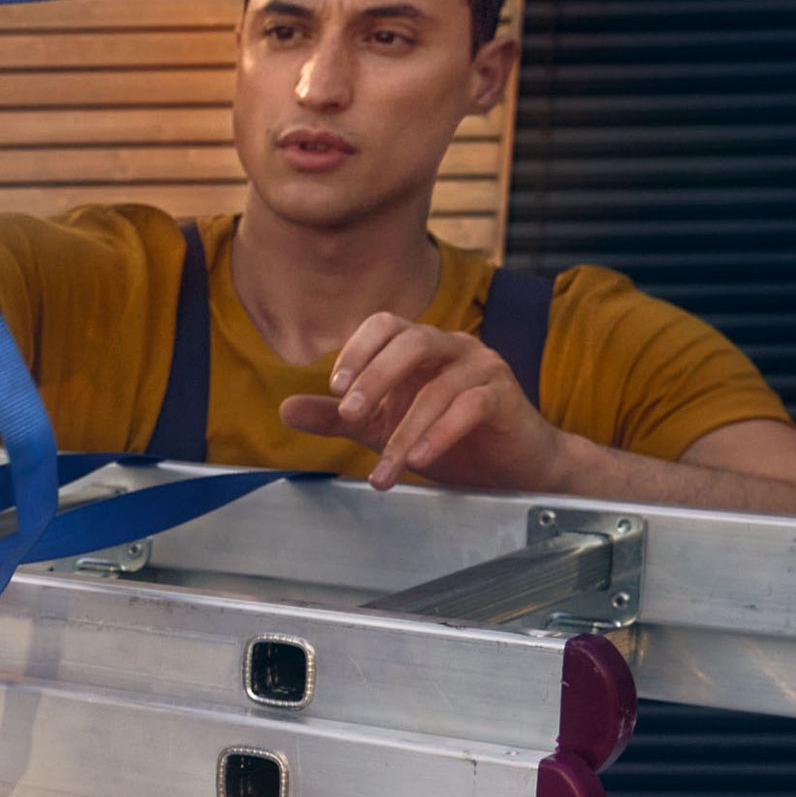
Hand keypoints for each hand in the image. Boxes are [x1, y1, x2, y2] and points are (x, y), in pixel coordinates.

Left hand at [278, 316, 574, 491]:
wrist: (511, 468)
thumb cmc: (446, 439)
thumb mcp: (381, 428)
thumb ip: (336, 418)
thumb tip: (285, 409)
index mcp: (420, 346)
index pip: (385, 325)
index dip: (358, 350)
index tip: (334, 388)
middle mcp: (453, 347)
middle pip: (411, 342)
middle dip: (376, 377)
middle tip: (349, 414)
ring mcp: (482, 368)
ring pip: (437, 388)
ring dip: (403, 432)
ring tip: (382, 471)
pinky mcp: (504, 396)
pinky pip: (469, 407)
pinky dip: (439, 435)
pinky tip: (418, 459)